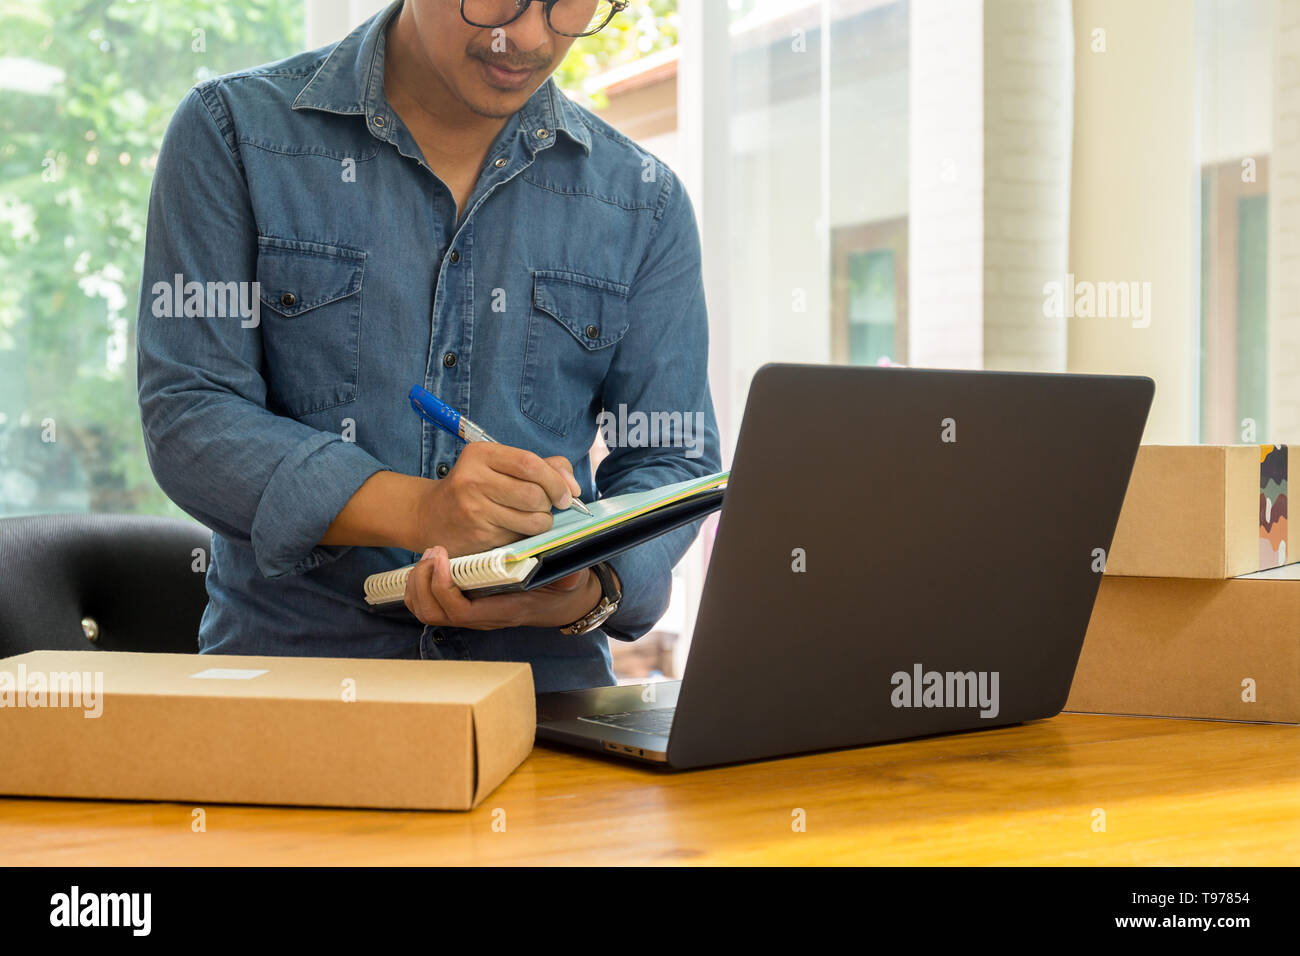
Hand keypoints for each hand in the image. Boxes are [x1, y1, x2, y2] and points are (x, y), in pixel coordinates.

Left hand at [404, 546, 600, 629]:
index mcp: (502, 611)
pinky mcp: (464, 607)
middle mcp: (482, 618)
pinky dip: (419, 587)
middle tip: (432, 551)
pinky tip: (428, 565)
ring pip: (426, 612)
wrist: (562, 603)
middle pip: (434, 613)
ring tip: (428, 557)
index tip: (443, 556)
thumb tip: (570, 575)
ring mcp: (470, 615)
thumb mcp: (570, 582)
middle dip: (424, 582)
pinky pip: (428, 606)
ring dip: (418, 584)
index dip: (443, 587)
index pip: (461, 611)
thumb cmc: (562, 590)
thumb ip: (569, 579)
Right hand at [413, 442, 582, 556]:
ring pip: (532, 520)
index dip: (556, 481)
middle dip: (550, 504)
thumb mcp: (499, 465)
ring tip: (532, 518)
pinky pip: (519, 537)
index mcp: (480, 454)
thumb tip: (573, 486)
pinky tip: (513, 529)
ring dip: (542, 522)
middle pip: (534, 494)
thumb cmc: (474, 487)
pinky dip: (526, 536)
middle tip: (546, 506)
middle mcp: (473, 479)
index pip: (531, 464)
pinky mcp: (478, 537)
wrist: (429, 516)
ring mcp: (473, 510)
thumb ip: (542, 466)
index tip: (566, 493)